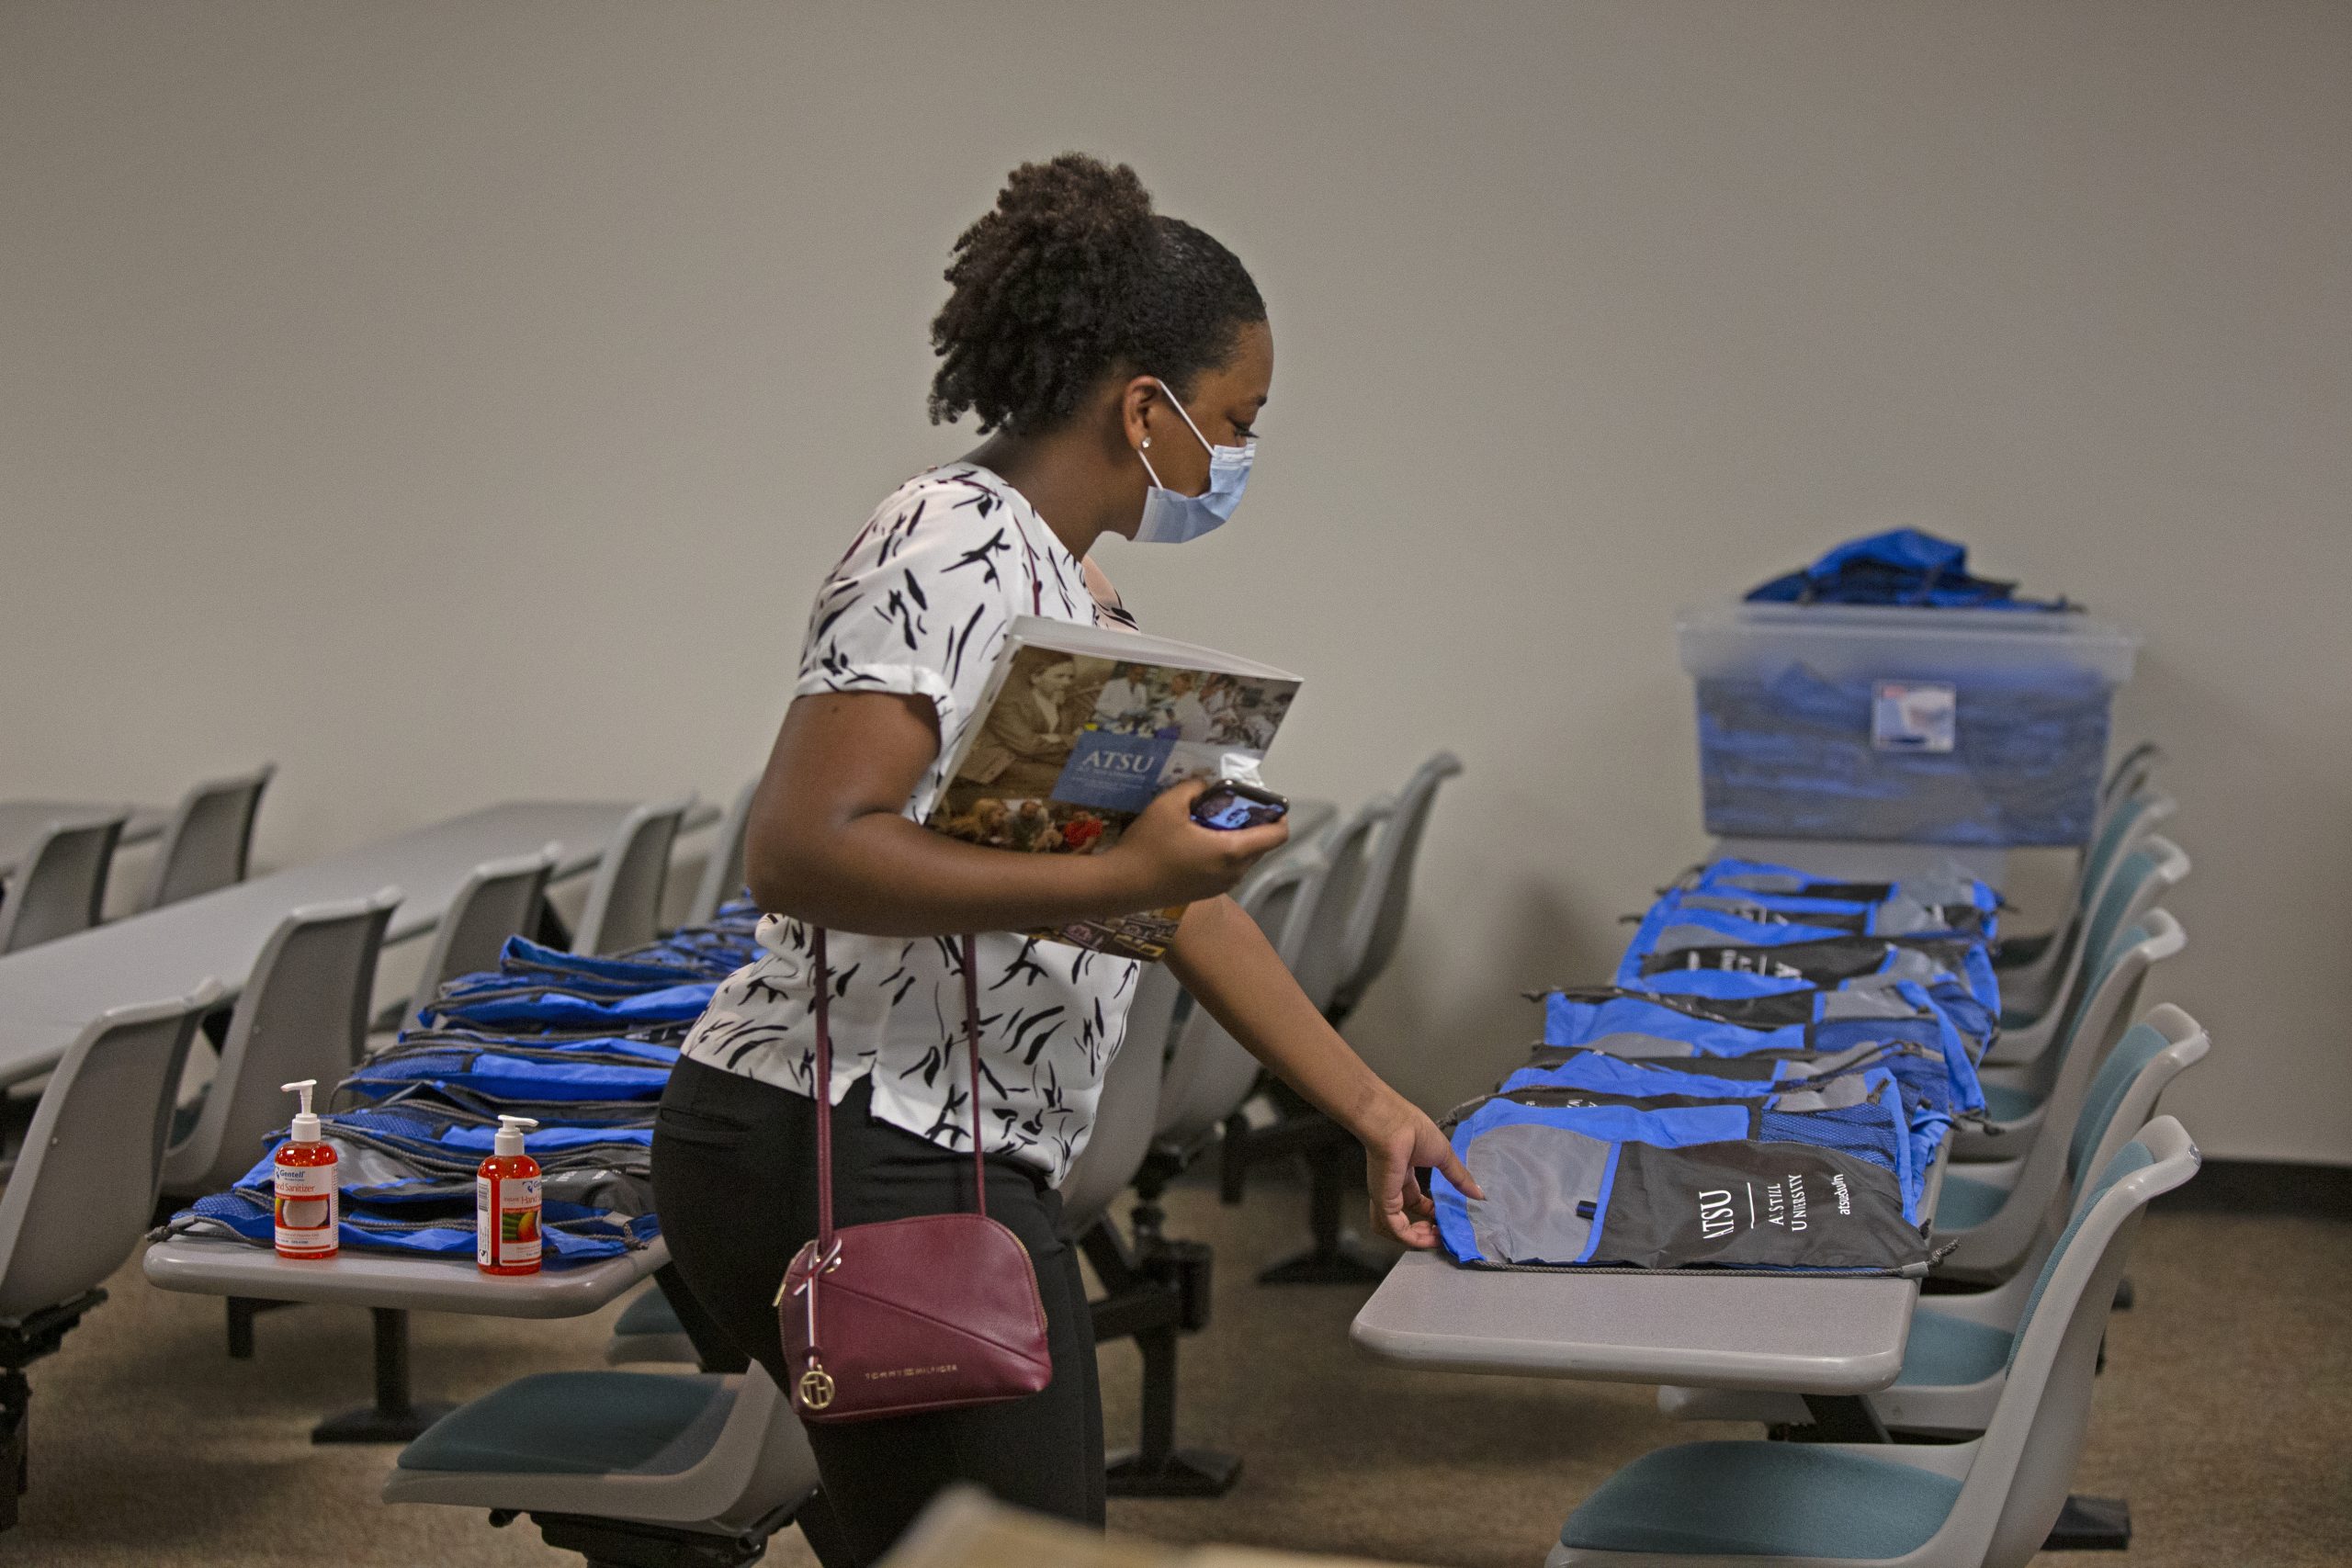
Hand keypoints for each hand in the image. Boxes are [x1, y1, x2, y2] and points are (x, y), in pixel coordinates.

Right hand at [1098, 778, 1288, 908]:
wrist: (1121, 886)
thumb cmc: (1148, 845)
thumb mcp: (1169, 804)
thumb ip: (1194, 787)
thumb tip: (1205, 786)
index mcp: (1232, 851)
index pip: (1277, 835)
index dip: (1278, 815)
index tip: (1263, 802)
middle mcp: (1234, 873)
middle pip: (1261, 846)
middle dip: (1252, 824)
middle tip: (1229, 807)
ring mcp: (1221, 887)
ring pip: (1244, 859)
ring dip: (1236, 840)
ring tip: (1209, 823)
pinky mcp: (1206, 893)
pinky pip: (1228, 870)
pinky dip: (1223, 854)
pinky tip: (1196, 842)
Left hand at [1355, 1093, 1482, 1249]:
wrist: (1396, 1126)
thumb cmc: (1415, 1132)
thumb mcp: (1444, 1156)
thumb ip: (1460, 1177)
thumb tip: (1480, 1194)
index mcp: (1403, 1172)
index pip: (1415, 1201)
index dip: (1430, 1212)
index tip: (1446, 1218)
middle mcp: (1392, 1187)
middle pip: (1404, 1217)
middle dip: (1424, 1230)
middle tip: (1442, 1234)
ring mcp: (1385, 1196)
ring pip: (1396, 1228)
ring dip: (1416, 1238)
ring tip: (1435, 1239)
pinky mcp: (1384, 1203)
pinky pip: (1397, 1229)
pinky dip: (1413, 1239)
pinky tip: (1430, 1239)